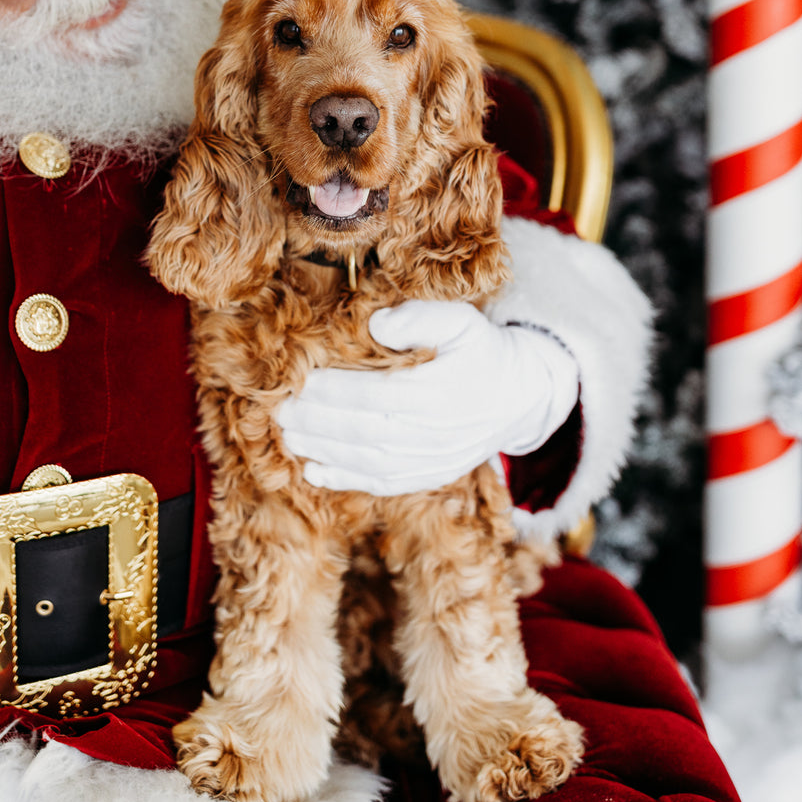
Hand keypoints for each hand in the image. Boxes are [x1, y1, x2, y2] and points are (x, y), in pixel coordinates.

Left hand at [277, 300, 578, 495]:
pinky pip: (382, 483)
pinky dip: (345, 480)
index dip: (332, 391)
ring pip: (367, 461)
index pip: (374, 395)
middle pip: (363, 431)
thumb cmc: (484, 351)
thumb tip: (374, 324)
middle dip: (316, 422)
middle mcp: (434, 433)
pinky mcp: (429, 476)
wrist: (520, 396)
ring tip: (288, 435)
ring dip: (322, 450)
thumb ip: (420, 318)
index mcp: (440, 392)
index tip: (298, 381)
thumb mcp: (462, 321)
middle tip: (280, 410)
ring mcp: (432, 460)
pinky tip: (314, 471)